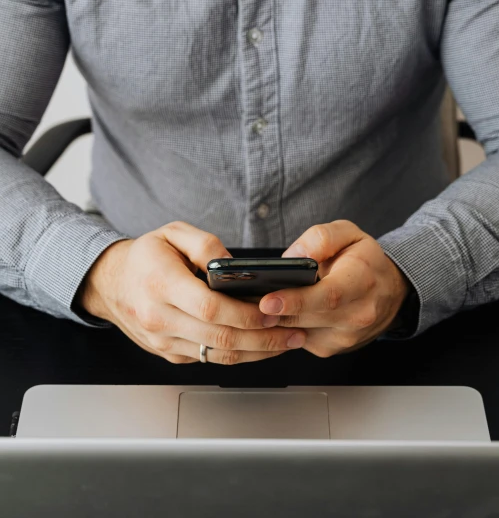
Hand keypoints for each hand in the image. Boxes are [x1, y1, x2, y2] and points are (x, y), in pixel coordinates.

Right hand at [76, 221, 305, 365]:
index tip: (273, 309)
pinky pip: (208, 359)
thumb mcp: (172, 232)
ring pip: (217, 356)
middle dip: (262, 337)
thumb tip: (234, 265)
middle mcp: (159, 318)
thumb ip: (205, 244)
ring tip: (287, 342)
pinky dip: (239, 356)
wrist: (110, 283)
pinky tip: (261, 346)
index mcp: (161, 284)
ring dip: (257, 352)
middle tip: (294, 331)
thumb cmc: (145, 256)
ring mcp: (163, 341)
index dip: (244, 313)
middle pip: (219, 337)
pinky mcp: (169, 353)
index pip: (209, 307)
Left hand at [259, 220, 410, 357]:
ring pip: (299, 333)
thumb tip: (294, 255)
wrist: (389, 291)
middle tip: (243, 301)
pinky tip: (271, 312)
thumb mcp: (349, 233)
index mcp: (362, 281)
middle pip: (308, 318)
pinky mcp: (331, 348)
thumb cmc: (365, 260)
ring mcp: (345, 336)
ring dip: (273, 322)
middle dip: (273, 312)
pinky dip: (282, 327)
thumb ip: (322, 238)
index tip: (267, 301)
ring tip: (250, 303)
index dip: (296, 301)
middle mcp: (357, 314)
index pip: (328, 296)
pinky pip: (298, 340)